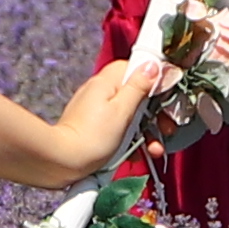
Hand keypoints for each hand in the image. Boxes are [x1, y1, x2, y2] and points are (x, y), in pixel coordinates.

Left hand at [50, 57, 168, 178]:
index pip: (135, 67)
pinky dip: (131, 140)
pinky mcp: (94, 128)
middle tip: (166, 129)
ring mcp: (96, 110)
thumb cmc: (93, 137)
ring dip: (146, 131)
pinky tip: (139, 155)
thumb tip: (152, 64)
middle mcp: (100, 91)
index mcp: (107, 81)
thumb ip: (139, 87)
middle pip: (136, 94)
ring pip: (131, 114)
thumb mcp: (123, 110)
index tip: (167, 97)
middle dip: (155, 113)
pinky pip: (119, 129)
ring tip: (155, 150)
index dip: (154, 80)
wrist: (61, 163)